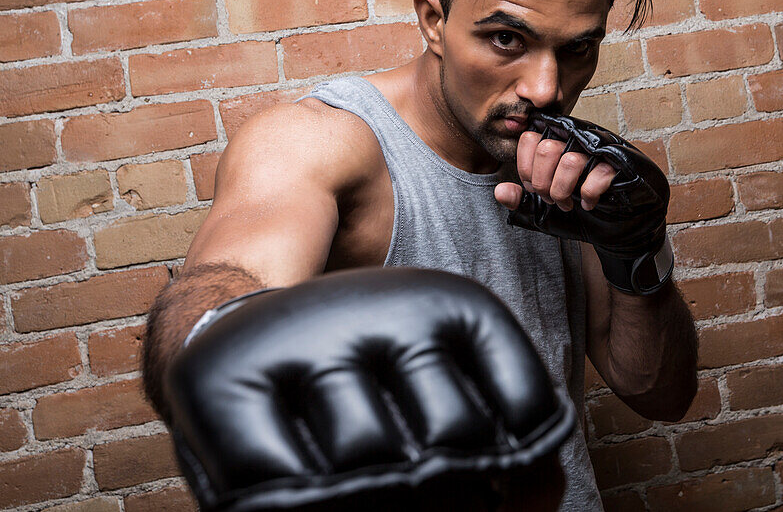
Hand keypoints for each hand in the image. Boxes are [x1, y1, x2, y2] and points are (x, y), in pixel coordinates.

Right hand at [163, 268, 573, 511]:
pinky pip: (275, 481)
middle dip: (444, 493)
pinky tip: (301, 488)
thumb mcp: (445, 379)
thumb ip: (509, 434)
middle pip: (455, 441)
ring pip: (371, 465)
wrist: (229, 329)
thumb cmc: (357, 378)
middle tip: (416, 493)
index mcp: (451, 304)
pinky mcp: (228, 381)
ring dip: (368, 497)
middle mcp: (385, 309)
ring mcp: (307, 341)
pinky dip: (293, 501)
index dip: (519, 473)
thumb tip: (542, 501)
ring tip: (360, 486)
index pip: (523, 408)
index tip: (489, 485)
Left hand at [496, 112, 671, 294]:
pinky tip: (590, 203)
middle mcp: (578, 138)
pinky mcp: (621, 164)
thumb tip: (500, 192)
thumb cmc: (581, 215)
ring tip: (569, 204)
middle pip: (547, 148)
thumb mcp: (543, 212)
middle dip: (543, 183)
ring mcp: (601, 149)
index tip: (533, 189)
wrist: (616, 230)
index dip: (526, 169)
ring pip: (570, 160)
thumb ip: (521, 201)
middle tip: (552, 200)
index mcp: (557, 142)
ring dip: (565, 191)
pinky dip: (589, 194)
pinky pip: (598, 173)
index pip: (529, 139)